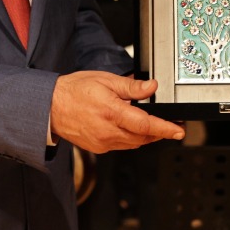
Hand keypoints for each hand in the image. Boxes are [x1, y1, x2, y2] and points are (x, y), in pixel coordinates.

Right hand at [50, 71, 184, 152]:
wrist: (50, 107)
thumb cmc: (74, 91)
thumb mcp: (105, 81)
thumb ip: (131, 87)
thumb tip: (151, 87)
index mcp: (111, 112)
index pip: (146, 124)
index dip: (165, 128)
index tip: (179, 130)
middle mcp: (108, 131)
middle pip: (143, 137)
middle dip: (159, 131)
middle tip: (169, 124)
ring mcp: (103, 142)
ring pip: (134, 143)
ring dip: (145, 135)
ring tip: (148, 123)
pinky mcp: (99, 148)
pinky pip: (121, 145)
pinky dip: (130, 138)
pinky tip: (127, 127)